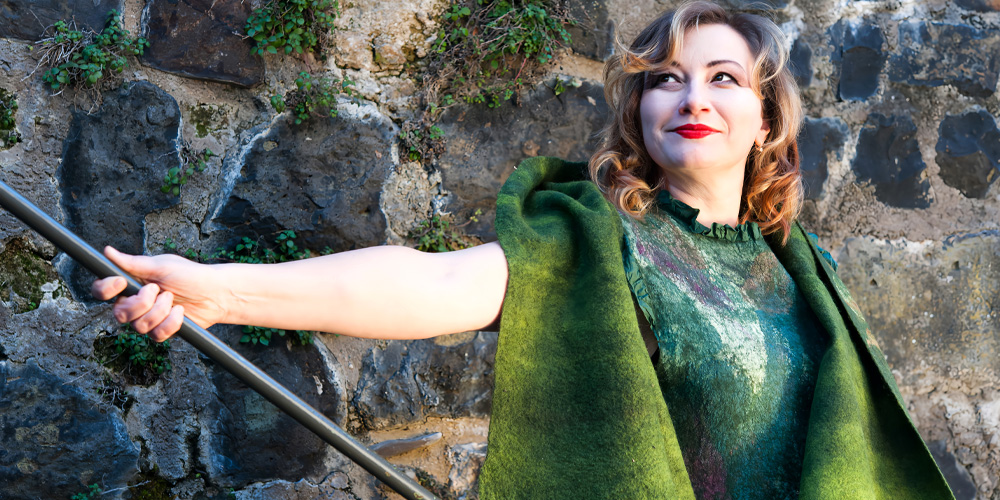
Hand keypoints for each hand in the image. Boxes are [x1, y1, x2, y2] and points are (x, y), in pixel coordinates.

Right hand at [90, 247, 228, 341]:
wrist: (215, 293)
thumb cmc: (189, 275)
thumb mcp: (161, 265)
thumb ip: (133, 263)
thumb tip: (107, 252)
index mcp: (131, 284)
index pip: (102, 291)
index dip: (105, 289)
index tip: (121, 282)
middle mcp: (135, 303)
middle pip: (119, 313)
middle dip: (140, 303)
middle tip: (158, 290)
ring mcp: (148, 318)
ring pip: (138, 326)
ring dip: (160, 311)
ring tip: (173, 299)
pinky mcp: (161, 331)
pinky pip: (156, 335)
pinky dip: (171, 322)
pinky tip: (180, 312)